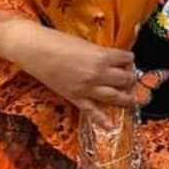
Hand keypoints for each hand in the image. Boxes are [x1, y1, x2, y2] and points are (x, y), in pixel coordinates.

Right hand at [14, 25, 135, 127]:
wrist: (36, 50)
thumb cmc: (58, 41)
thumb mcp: (86, 44)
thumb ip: (100, 53)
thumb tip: (110, 60)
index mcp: (102, 56)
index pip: (127, 59)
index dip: (129, 60)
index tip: (128, 61)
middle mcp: (98, 74)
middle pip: (125, 79)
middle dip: (131, 79)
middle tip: (131, 79)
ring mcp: (87, 88)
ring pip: (115, 97)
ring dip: (126, 99)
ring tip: (133, 100)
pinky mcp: (75, 98)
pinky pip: (92, 112)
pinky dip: (103, 120)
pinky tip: (111, 127)